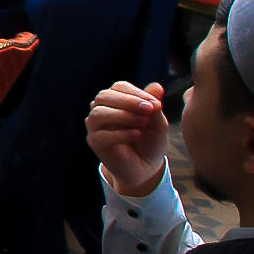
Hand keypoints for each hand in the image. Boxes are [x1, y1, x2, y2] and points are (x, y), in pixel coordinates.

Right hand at [87, 81, 168, 197]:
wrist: (145, 167)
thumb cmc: (150, 142)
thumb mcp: (158, 124)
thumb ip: (155, 107)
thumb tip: (157, 86)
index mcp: (116, 101)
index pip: (119, 87)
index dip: (136, 92)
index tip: (156, 104)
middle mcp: (102, 110)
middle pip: (104, 96)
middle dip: (128, 101)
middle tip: (149, 109)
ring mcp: (95, 126)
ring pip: (99, 113)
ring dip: (123, 116)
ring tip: (144, 122)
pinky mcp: (95, 142)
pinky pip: (102, 135)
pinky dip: (121, 133)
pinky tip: (137, 135)